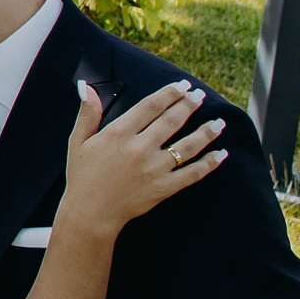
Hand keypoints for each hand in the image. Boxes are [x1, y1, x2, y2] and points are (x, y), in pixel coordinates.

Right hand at [58, 79, 227, 235]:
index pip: (151, 106)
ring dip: (206, 131)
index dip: (169, 93)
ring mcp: (154, 169)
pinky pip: (192, 173)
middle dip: (189, 105)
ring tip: (219, 122)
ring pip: (187, 145)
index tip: (182, 85)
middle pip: (172, 120)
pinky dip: (209, 164)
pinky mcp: (164, 188)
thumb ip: (88, 113)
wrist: (90, 213)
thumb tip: (85, 86)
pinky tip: (220, 154)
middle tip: (201, 95)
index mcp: (119, 133)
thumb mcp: (79, 140)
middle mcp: (139, 148)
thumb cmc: (83, 175)